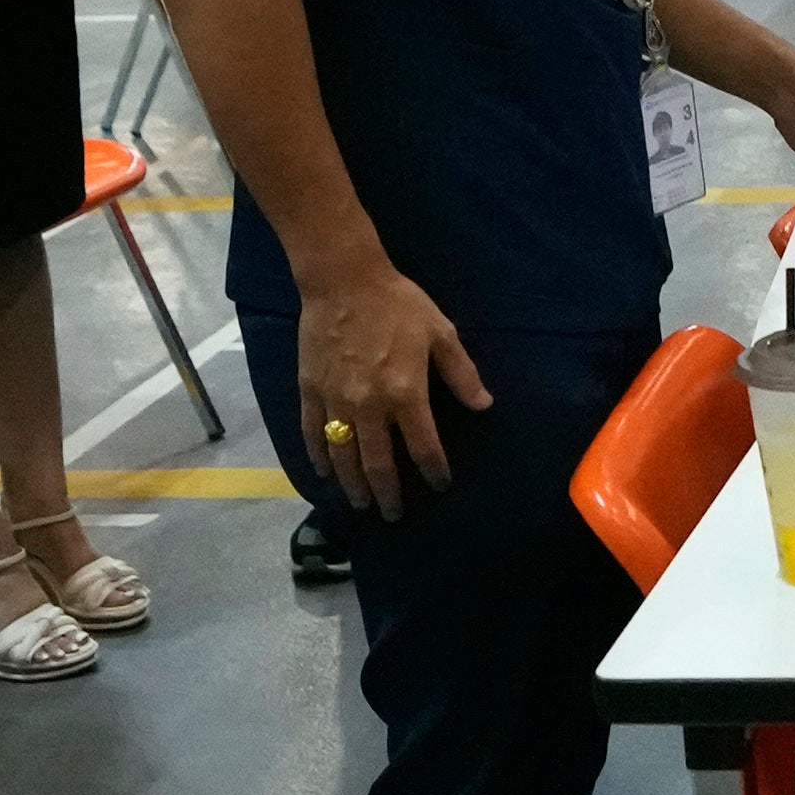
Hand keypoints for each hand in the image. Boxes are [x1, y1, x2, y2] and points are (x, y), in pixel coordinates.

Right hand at [295, 257, 490, 516]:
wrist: (342, 281)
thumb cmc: (397, 304)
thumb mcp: (441, 333)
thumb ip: (461, 373)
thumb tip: (484, 406)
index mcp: (406, 393)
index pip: (423, 448)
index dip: (434, 472)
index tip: (439, 486)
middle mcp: (369, 406)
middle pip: (379, 465)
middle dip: (388, 494)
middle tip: (393, 514)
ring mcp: (336, 402)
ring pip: (343, 458)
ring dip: (353, 486)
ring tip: (362, 503)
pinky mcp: (310, 393)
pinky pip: (313, 435)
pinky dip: (319, 458)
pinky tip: (325, 473)